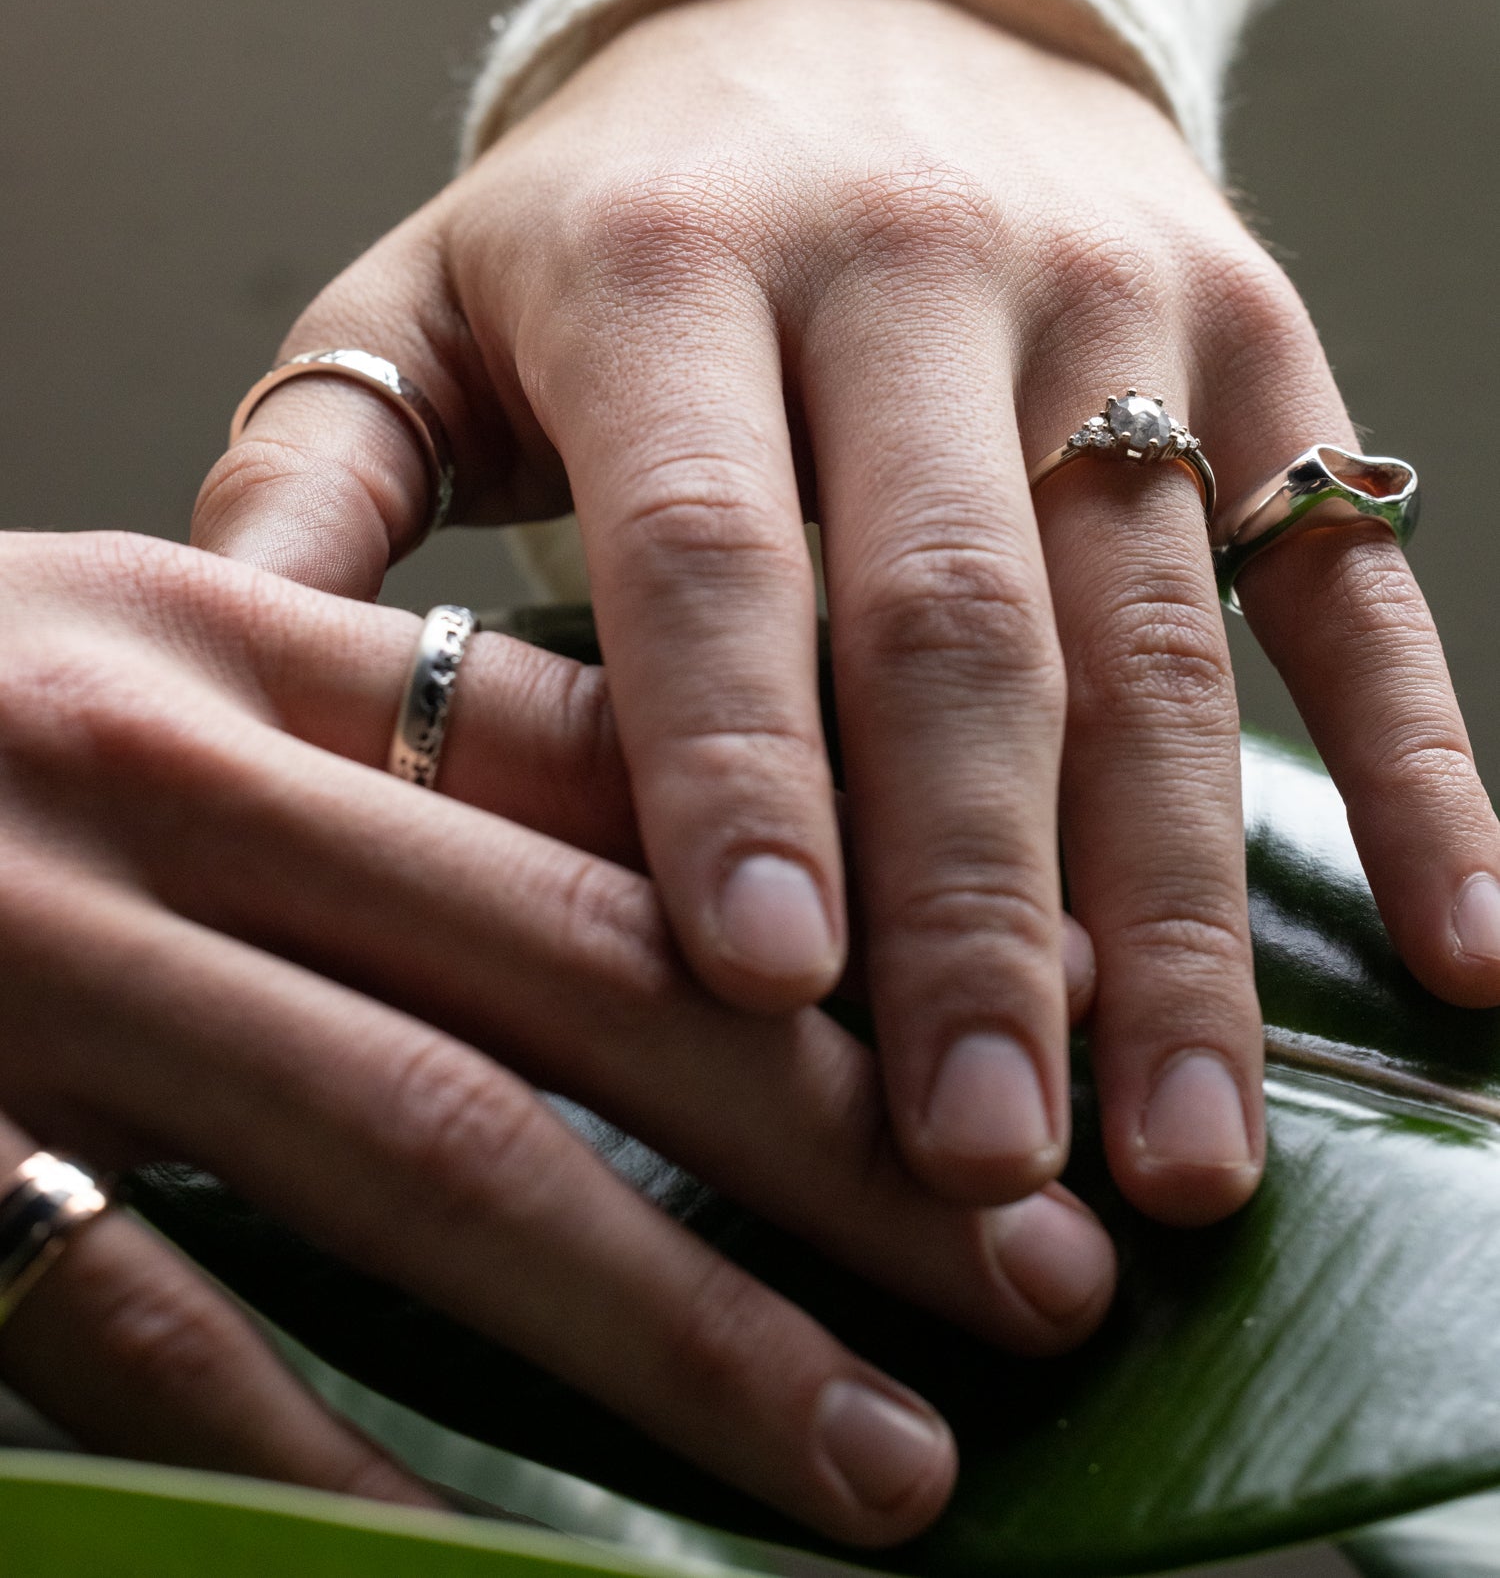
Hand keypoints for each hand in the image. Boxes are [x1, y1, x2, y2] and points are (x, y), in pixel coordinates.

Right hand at [0, 531, 1114, 1544]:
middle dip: (837, 1135)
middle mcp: (156, 771)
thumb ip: (373, 736)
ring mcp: (34, 961)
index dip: (833, 898)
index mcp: (231, 634)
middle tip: (1051, 1276)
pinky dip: (347, 1462)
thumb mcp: (150, 663)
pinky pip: (159, 1331)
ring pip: (429, 1150)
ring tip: (893, 1458)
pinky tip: (525, 1566)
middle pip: (582, 962)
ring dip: (677, 1326)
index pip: (606, 758)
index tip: (1011, 1032)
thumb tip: (661, 843)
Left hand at [193, 0, 1499, 1226]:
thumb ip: (319, 479)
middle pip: (959, 629)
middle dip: (976, 916)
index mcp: (675, 270)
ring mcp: (1121, 317)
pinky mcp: (1264, 351)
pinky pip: (1352, 573)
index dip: (737, 775)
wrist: (862, 6)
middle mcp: (917, 278)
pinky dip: (1423, 769)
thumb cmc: (622, 210)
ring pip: (1159, 642)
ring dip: (1178, 916)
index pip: (711, 550)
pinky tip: (1470, 957)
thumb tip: (228, 682)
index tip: (768, 998)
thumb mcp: (433, 300)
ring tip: (1179, 1158)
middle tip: (988, 1172)